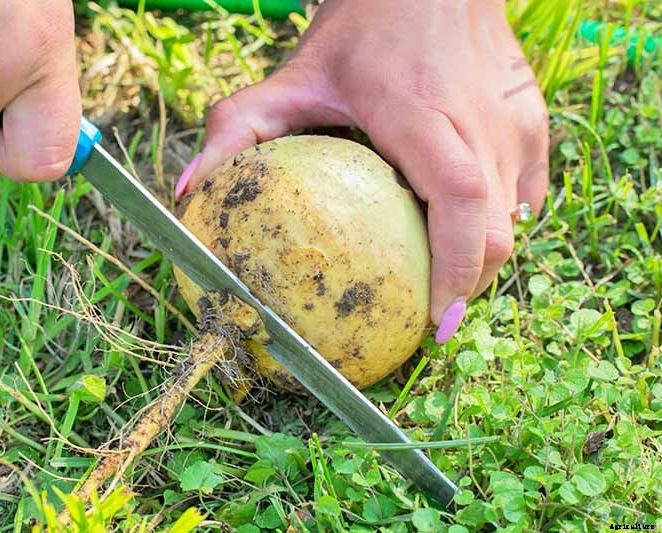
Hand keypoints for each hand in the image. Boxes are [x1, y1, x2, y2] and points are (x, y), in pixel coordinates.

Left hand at [177, 0, 548, 339]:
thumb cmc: (363, 23)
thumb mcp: (294, 72)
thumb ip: (238, 127)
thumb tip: (189, 191)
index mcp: (422, 113)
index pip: (461, 202)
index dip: (456, 272)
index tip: (435, 324)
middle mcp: (480, 121)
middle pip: (498, 230)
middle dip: (469, 288)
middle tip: (430, 321)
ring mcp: (516, 121)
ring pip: (515, 217)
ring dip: (482, 261)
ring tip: (444, 287)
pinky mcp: (532, 120)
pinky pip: (527, 191)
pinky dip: (500, 224)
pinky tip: (465, 235)